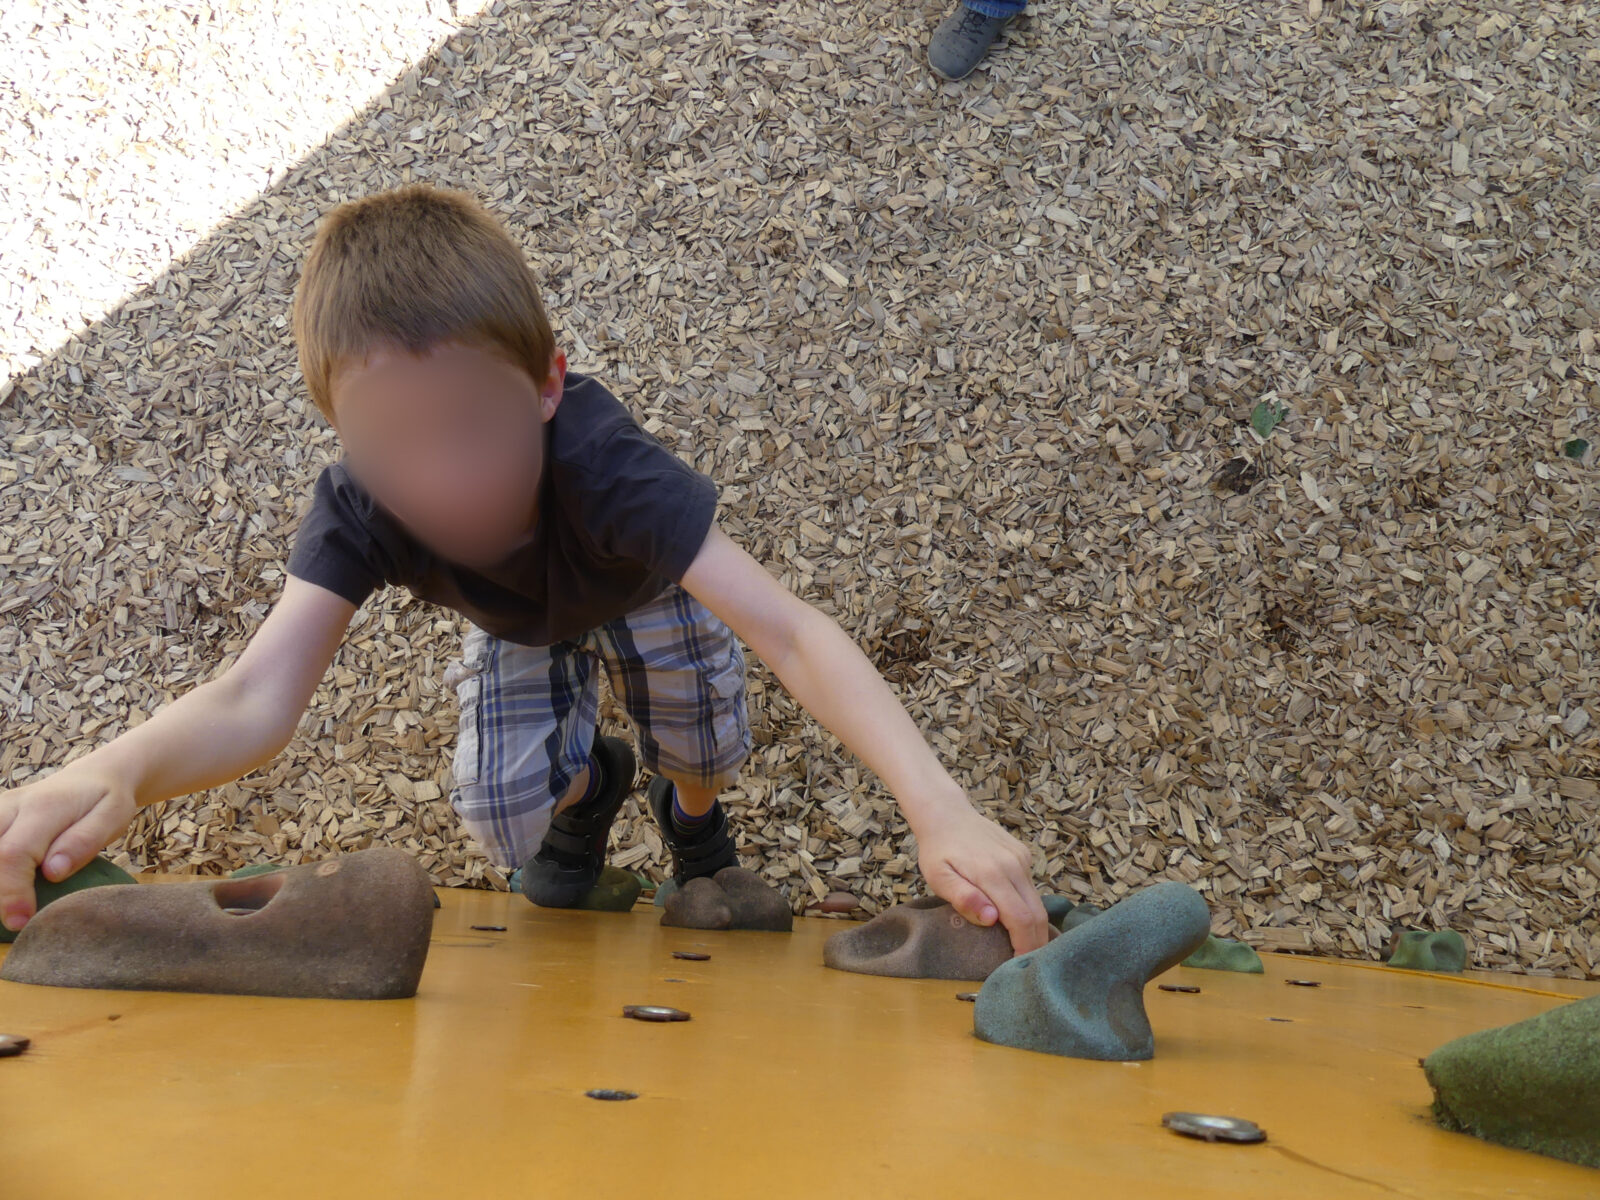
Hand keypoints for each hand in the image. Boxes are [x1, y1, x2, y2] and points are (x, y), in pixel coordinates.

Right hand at [0, 766, 136, 931]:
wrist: (92, 777)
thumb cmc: (104, 802)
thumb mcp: (111, 817)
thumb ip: (83, 842)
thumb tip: (53, 873)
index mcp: (43, 807)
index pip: (13, 854)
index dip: (12, 892)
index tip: (20, 922)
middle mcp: (11, 806)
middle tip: (15, 921)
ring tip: (11, 907)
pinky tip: (7, 888)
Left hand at [911, 801, 1050, 954]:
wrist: (946, 814)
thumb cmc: (938, 851)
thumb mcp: (938, 877)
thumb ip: (963, 898)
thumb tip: (991, 918)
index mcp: (992, 874)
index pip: (1020, 919)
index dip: (1024, 946)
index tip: (1019, 965)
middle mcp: (1013, 865)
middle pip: (1036, 913)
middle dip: (1035, 942)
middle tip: (1026, 963)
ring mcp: (1021, 858)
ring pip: (1037, 901)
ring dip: (1033, 926)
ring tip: (1023, 946)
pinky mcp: (1023, 854)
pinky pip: (1031, 887)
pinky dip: (1028, 906)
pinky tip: (1016, 917)